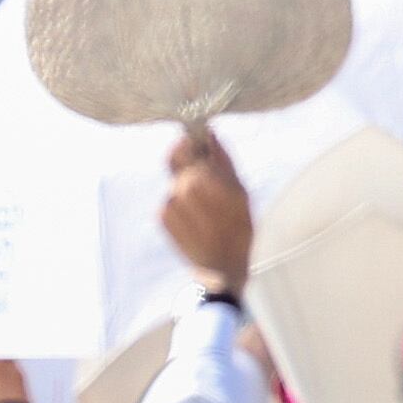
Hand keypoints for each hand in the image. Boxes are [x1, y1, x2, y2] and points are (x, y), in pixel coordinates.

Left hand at [163, 124, 253, 295]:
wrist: (220, 267)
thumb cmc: (238, 228)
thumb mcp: (241, 191)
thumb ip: (223, 160)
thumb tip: (211, 134)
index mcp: (203, 178)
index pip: (186, 145)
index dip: (192, 142)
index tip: (202, 144)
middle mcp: (180, 189)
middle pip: (177, 160)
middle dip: (191, 164)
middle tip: (210, 177)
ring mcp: (168, 204)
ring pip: (175, 180)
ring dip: (188, 184)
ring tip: (207, 204)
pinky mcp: (161, 217)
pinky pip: (170, 197)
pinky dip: (182, 201)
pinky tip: (198, 215)